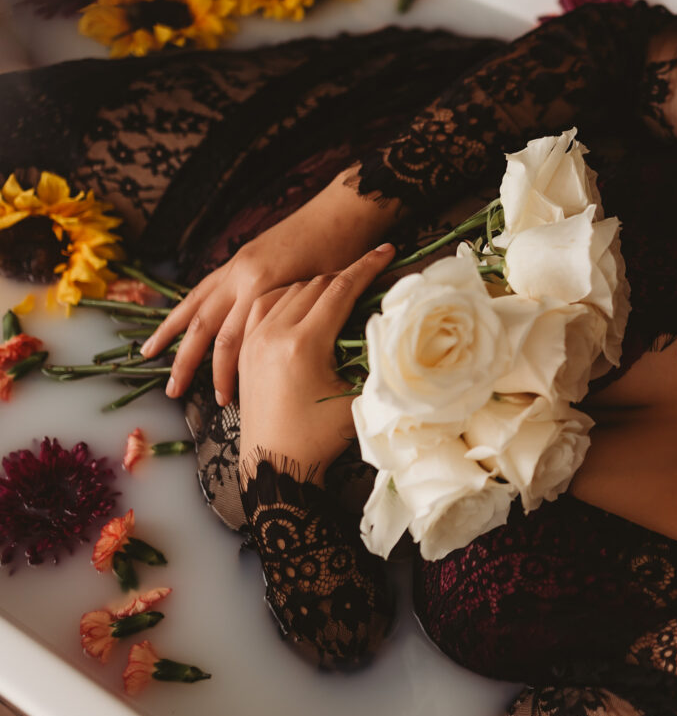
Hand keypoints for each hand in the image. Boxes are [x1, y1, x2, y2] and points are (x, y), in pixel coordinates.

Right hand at [140, 170, 403, 404]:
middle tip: (172, 393)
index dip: (225, 374)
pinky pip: (206, 285)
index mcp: (262, 283)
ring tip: (149, 354)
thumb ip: (304, 324)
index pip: (232, 341)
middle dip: (186, 360)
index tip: (224, 402)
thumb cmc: (345, 252)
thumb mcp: (328, 295)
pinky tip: (178, 320)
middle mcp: (242, 274)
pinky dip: (188, 305)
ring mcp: (238, 264)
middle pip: (204, 324)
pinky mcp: (241, 257)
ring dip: (172, 330)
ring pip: (196, 301)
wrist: (344, 209)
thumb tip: (292, 365)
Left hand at [237, 243, 395, 483]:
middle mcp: (272, 334)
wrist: (274, 464)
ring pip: (288, 290)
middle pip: (315, 285)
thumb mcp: (355, 397)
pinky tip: (302, 303)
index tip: (386, 252)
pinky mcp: (245, 347)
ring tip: (340, 291)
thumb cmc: (318, 437)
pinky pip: (264, 304)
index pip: (339, 290)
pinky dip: (287, 296)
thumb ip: (372, 357)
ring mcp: (253, 338)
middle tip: (370, 276)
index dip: (366, 268)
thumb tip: (391, 324)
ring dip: (316, 285)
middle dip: (345, 275)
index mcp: (302, 345)